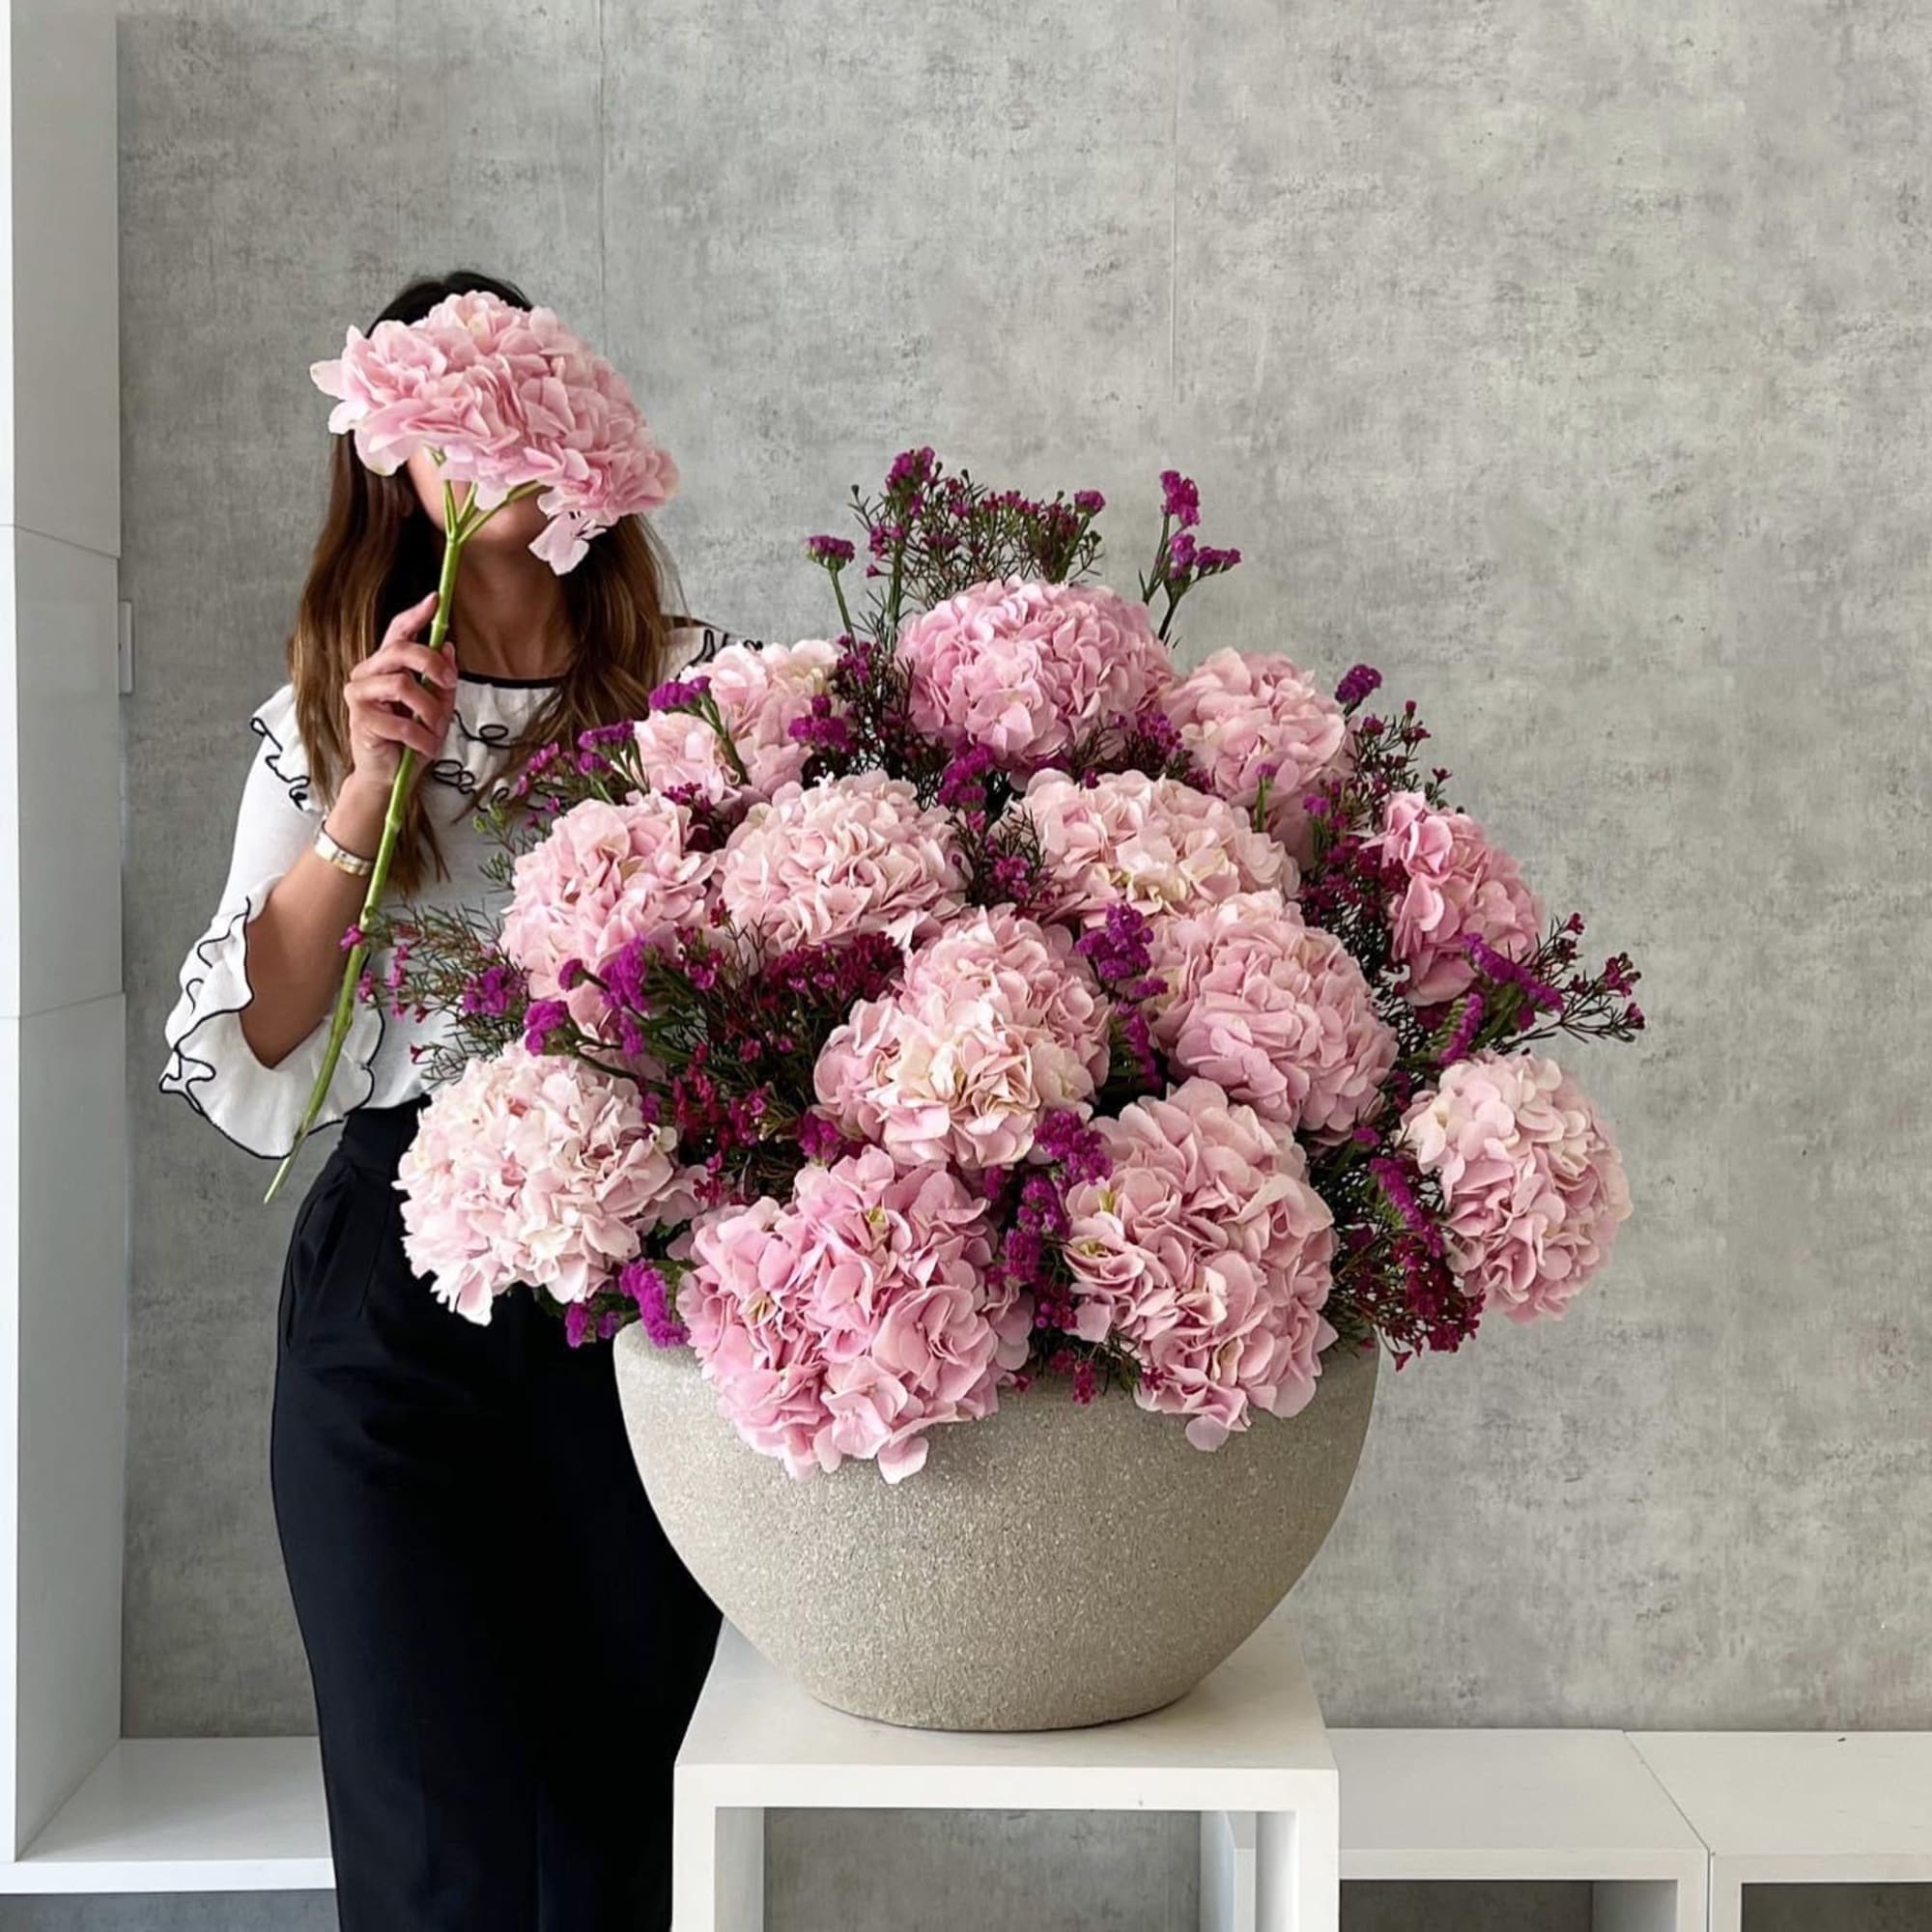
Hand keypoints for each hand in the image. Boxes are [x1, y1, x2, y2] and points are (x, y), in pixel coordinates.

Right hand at [343, 591, 459, 797]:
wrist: (389, 779)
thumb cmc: (410, 742)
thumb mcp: (437, 709)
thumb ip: (442, 681)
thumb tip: (449, 647)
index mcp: (386, 667)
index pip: (397, 631)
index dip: (416, 614)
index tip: (436, 599)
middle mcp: (368, 674)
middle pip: (400, 649)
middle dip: (432, 664)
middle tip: (450, 683)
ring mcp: (360, 695)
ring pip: (402, 684)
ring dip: (430, 711)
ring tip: (435, 732)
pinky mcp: (360, 719)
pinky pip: (401, 721)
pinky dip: (422, 738)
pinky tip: (426, 748)